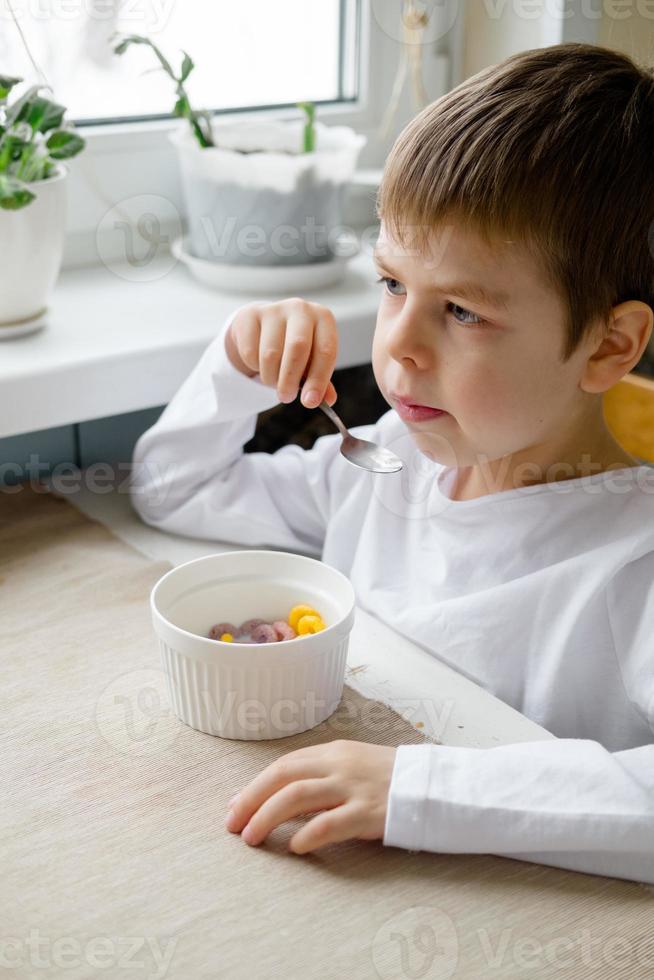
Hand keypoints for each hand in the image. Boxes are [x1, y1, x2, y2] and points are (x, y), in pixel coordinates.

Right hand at [224, 297, 338, 408]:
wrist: (265, 327)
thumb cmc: (295, 347)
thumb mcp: (312, 361)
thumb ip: (321, 381)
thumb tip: (328, 401)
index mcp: (323, 318)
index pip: (326, 351)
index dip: (318, 379)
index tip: (309, 402)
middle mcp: (300, 309)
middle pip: (297, 348)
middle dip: (290, 379)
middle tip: (286, 397)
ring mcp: (274, 309)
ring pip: (270, 354)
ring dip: (271, 377)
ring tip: (274, 380)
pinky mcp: (250, 315)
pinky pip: (250, 352)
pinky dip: (254, 367)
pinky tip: (260, 363)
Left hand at [225, 739, 397, 853]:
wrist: (433, 786)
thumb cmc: (387, 781)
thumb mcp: (352, 767)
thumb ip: (317, 778)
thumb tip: (271, 798)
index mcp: (333, 752)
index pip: (283, 765)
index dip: (254, 787)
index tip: (234, 808)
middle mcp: (339, 765)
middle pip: (283, 777)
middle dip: (251, 800)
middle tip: (232, 826)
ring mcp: (353, 788)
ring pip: (298, 796)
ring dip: (268, 817)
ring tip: (252, 839)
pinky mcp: (369, 812)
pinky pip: (330, 823)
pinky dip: (307, 835)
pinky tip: (295, 847)